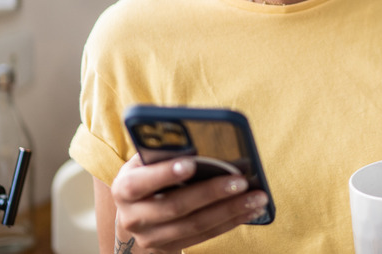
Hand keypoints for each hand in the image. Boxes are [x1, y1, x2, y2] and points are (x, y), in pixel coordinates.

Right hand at [110, 154, 268, 252]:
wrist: (135, 215)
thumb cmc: (147, 176)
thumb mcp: (145, 162)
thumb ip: (163, 152)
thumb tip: (196, 138)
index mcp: (124, 189)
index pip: (141, 183)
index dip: (164, 174)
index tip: (191, 163)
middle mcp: (134, 217)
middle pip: (176, 206)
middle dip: (211, 193)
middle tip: (241, 181)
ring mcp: (152, 237)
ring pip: (196, 225)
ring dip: (230, 210)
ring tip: (256, 197)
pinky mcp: (170, 248)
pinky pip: (205, 236)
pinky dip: (231, 221)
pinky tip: (250, 210)